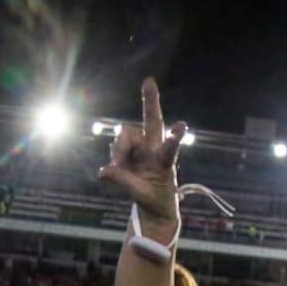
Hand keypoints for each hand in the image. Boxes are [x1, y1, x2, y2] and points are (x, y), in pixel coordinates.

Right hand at [98, 78, 186, 230]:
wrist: (153, 204)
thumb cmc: (155, 199)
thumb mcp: (141, 195)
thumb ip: (123, 182)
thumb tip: (104, 171)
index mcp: (165, 162)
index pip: (170, 150)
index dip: (174, 138)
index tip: (182, 126)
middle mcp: (154, 149)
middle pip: (152, 121)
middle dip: (150, 101)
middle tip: (149, 81)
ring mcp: (141, 147)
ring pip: (125, 135)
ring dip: (119, 148)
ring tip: (118, 166)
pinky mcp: (128, 150)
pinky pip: (116, 146)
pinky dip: (115, 156)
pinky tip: (119, 166)